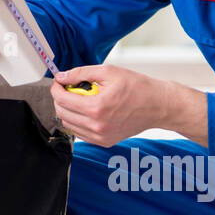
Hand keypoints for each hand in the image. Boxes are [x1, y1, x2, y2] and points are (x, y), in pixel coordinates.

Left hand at [50, 64, 171, 145]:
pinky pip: (80, 133)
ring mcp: (100, 137)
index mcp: (96, 107)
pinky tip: (89, 111)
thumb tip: (62, 77)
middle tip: (70, 88)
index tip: (60, 81)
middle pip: (62, 113)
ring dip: (69, 110)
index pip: (62, 99)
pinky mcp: (104, 142)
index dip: (56, 88)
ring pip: (68, 125)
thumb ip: (81, 73)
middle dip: (61, 98)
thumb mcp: (108, 72)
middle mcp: (96, 126)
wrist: (158, 106)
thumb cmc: (138, 87)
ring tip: (82, 99)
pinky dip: (78, 121)